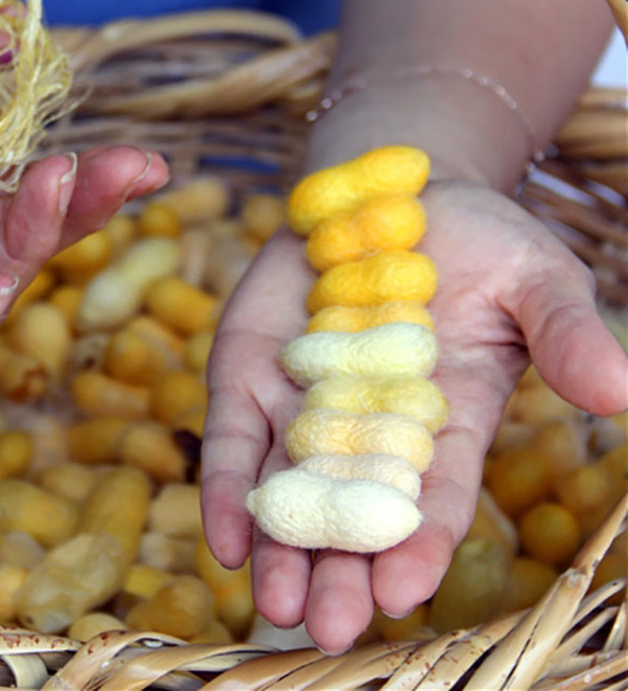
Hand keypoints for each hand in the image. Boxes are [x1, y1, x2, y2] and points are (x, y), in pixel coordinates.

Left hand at [199, 179, 627, 652]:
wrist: (386, 184)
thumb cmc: (475, 239)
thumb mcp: (534, 280)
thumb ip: (565, 336)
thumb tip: (621, 390)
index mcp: (445, 424)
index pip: (432, 499)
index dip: (418, 545)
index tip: (402, 591)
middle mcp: (368, 431)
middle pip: (353, 515)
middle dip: (340, 572)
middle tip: (329, 628)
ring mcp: (302, 406)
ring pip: (288, 492)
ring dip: (280, 550)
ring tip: (274, 605)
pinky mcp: (248, 374)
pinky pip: (234, 440)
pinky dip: (226, 489)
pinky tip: (224, 540)